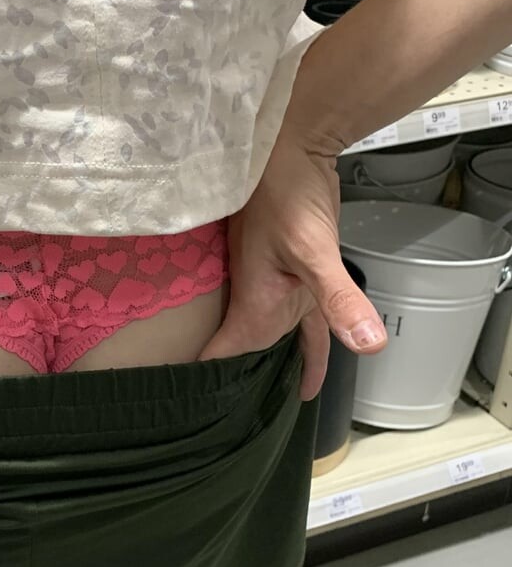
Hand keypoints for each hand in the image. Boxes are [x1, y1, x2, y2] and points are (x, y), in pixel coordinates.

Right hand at [198, 125, 387, 399]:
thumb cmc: (287, 193)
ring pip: (270, 336)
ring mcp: (274, 283)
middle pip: (244, 353)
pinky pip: (292, 314)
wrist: (289, 142)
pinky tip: (309, 350)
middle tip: (240, 424)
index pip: (219, 357)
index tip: (198, 420)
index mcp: (253, 302)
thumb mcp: (314, 250)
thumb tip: (368, 346)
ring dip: (271, 364)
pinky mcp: (291, 269)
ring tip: (281, 400)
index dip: (207, 388)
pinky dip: (300, 336)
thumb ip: (338, 299)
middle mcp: (259, 298)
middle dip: (239, 386)